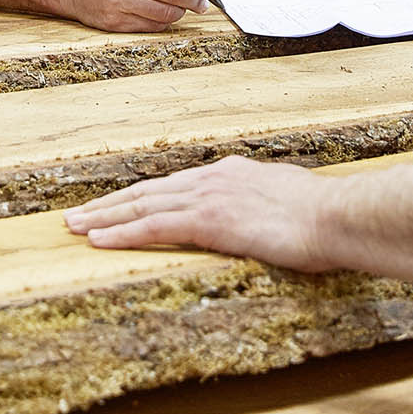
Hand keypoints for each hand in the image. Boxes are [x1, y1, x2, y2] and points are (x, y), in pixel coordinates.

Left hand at [66, 155, 338, 268]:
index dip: (142, 195)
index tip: (118, 204)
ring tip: (76, 226)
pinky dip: (122, 232)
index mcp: (231, 173)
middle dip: (112, 203)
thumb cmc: (324, 217)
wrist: (337, 216)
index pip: (174, 185)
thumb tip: (264, 218)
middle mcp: (214, 178)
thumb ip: (265, 207)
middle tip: (79, 214)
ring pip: (142, 205)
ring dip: (105, 217)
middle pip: (149, 190)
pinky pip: (153, 226)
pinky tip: (99, 240)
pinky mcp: (208, 221)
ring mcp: (209, 197)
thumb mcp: (288, 204)